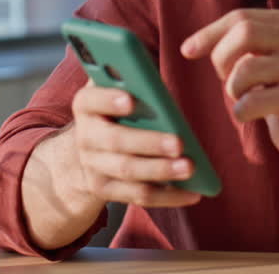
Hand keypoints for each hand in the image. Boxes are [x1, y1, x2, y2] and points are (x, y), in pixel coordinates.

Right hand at [65, 81, 203, 208]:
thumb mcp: (120, 89)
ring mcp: (94, 166)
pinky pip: (138, 195)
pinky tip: (193, 193)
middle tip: (179, 143)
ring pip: (128, 170)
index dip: (108, 100)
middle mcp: (85, 136)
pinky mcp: (106, 190)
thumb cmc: (119, 109)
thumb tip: (160, 84)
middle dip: (149, 142)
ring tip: (190, 168)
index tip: (131, 100)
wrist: (91, 149)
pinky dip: (168, 196)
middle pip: (116, 141)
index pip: (90, 100)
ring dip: (161, 171)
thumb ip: (135, 82)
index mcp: (86, 105)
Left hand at [182, 9, 278, 175]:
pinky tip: (251, 114)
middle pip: (244, 33)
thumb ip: (234, 42)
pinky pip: (251, 102)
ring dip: (232, 89)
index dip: (210, 33)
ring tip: (243, 97)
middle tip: (224, 78)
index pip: (241, 16)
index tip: (187, 51)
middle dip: (221, 58)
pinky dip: (240, 112)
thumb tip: (188, 47)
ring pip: (245, 69)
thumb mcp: (262, 56)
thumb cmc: (277, 89)